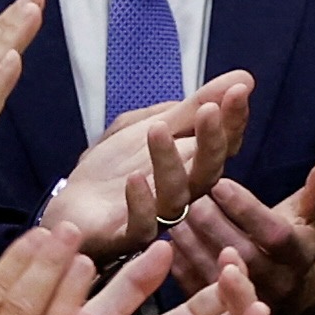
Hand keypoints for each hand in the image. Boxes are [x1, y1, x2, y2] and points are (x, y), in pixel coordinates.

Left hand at [38, 73, 249, 263]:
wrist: (70, 205)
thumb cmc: (114, 168)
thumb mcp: (152, 126)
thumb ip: (192, 108)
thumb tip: (244, 77)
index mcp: (190, 166)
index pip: (223, 145)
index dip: (233, 120)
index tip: (238, 90)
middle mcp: (181, 194)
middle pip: (207, 173)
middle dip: (212, 141)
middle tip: (209, 109)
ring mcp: (155, 217)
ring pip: (175, 197)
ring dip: (169, 163)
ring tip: (156, 129)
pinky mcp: (125, 237)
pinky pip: (141, 227)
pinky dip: (141, 203)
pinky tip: (135, 179)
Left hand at [168, 153, 314, 314]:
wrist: (290, 295)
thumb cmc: (295, 242)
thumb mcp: (311, 216)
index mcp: (299, 255)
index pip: (273, 234)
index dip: (247, 209)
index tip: (220, 183)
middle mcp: (277, 283)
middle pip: (241, 253)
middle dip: (212, 222)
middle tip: (188, 196)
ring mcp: (250, 301)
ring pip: (216, 273)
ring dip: (192, 242)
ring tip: (175, 215)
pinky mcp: (224, 313)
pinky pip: (199, 291)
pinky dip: (181, 266)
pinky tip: (167, 243)